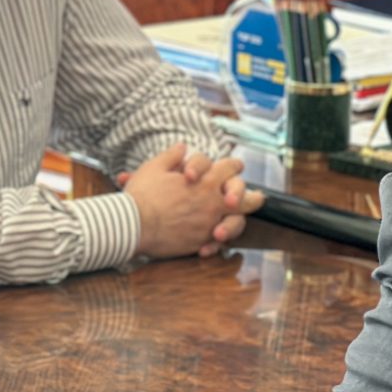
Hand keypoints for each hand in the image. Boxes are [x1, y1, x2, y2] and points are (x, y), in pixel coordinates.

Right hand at [122, 144, 265, 259]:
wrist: (134, 224)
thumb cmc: (143, 194)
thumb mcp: (154, 167)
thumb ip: (172, 156)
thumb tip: (182, 147)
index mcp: (207, 181)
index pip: (231, 168)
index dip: (233, 166)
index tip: (235, 167)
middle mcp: (214, 203)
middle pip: (246, 200)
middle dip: (253, 197)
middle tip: (257, 197)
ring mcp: (210, 224)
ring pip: (236, 224)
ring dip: (237, 222)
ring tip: (234, 222)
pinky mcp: (201, 242)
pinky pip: (217, 243)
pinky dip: (216, 242)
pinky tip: (212, 242)